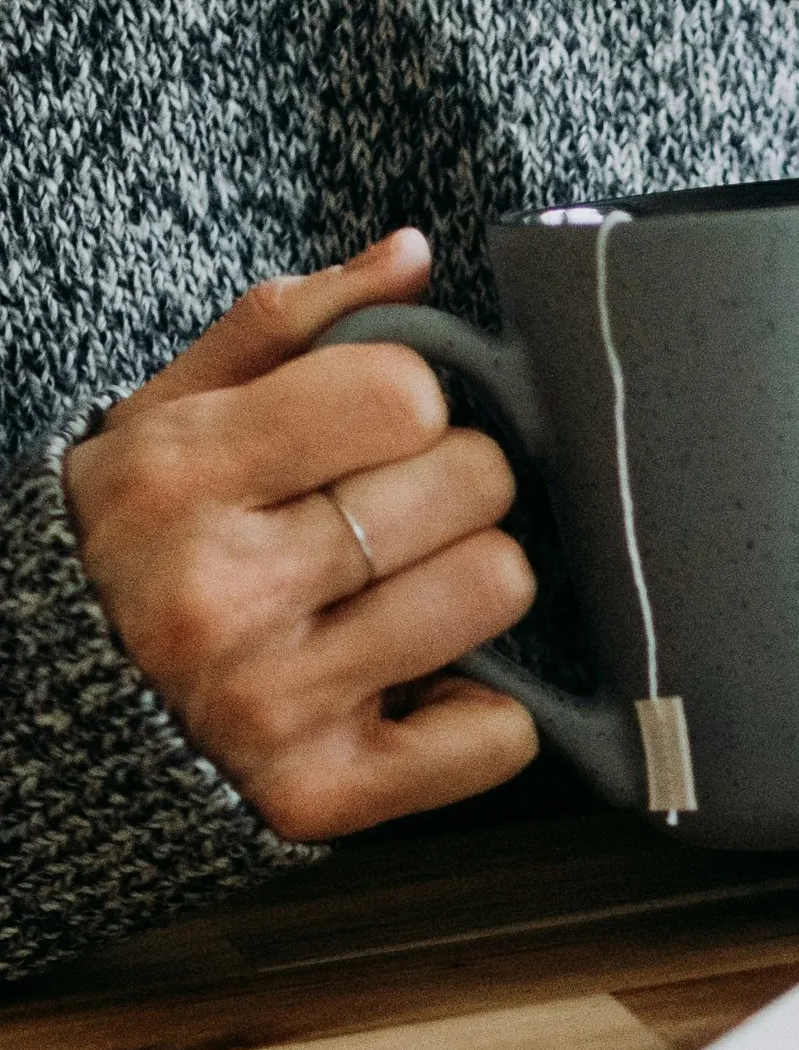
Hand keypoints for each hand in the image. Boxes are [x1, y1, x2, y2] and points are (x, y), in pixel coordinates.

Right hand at [61, 229, 540, 842]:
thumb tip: (411, 254)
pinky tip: (417, 690)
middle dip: (455, 485)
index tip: (379, 429)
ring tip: (405, 591)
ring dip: (471, 585)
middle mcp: (221, 593)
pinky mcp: (321, 795)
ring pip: (495, 591)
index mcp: (180, 475)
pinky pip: (497, 737)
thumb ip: (288, 325)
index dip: (413, 402)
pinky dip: (480, 714)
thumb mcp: (170, 414)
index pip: (402, 394)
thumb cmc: (132, 541)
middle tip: (401, 513)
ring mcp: (273, 703)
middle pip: (471, 486)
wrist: (50, 709)